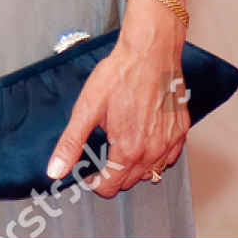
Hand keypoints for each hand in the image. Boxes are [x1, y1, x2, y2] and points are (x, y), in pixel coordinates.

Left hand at [45, 0, 188, 196]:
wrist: (150, 50)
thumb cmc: (120, 74)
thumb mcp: (87, 107)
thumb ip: (71, 143)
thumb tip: (56, 171)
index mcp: (127, 150)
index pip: (110, 186)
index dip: (94, 182)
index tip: (89, 172)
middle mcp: (152, 152)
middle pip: (130, 181)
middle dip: (113, 173)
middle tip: (103, 153)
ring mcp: (170, 142)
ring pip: (151, 172)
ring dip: (135, 166)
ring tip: (122, 145)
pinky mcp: (182, 131)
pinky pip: (169, 156)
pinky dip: (156, 155)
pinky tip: (145, 138)